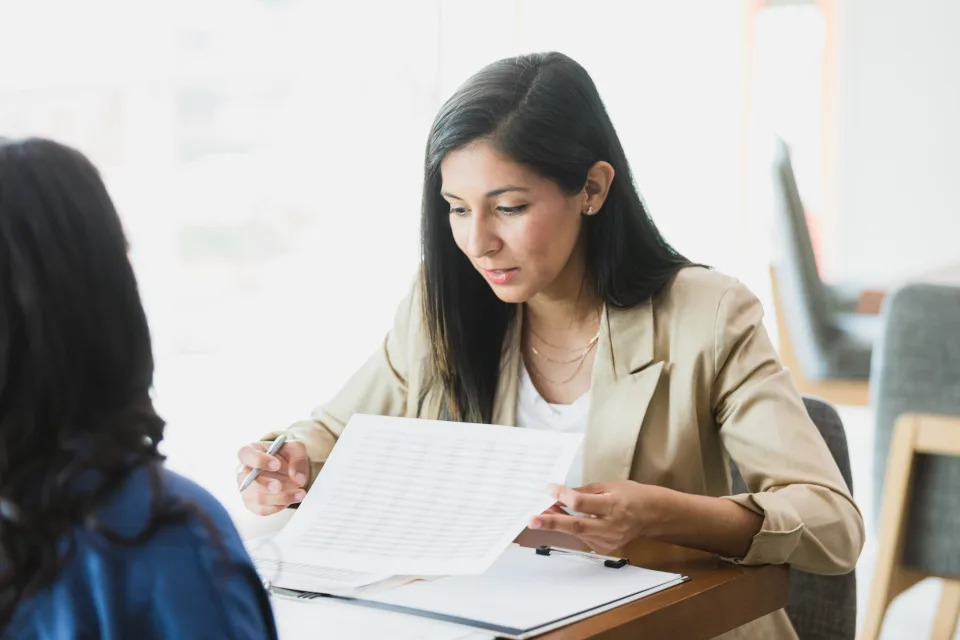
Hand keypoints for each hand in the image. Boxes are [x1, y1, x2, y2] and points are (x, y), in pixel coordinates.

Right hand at [237, 440, 309, 515]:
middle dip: (266, 484)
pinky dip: (278, 506)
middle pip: (248, 480)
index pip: (245, 454)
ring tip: (300, 494)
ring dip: (281, 497)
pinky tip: (290, 499)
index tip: (276, 464)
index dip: (259, 461)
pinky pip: (262, 510)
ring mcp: (246, 489)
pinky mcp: (252, 504)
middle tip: (281, 486)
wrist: (289, 469)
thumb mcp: (296, 450)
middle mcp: (243, 471)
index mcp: (250, 451)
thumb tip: (298, 479)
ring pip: (258, 498)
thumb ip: (298, 461)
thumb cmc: (288, 455)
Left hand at [529, 481, 665, 553]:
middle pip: (576, 526)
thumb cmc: (632, 496)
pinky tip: (562, 519)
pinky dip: (570, 528)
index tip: (549, 489)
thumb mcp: (609, 485)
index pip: (582, 503)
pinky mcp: (605, 548)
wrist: (653, 516)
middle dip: (552, 522)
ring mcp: (608, 540)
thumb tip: (560, 494)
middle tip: (532, 519)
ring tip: (542, 513)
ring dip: (557, 523)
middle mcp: (611, 526)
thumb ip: (584, 492)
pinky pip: (582, 537)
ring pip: (576, 533)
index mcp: (614, 506)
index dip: (563, 496)